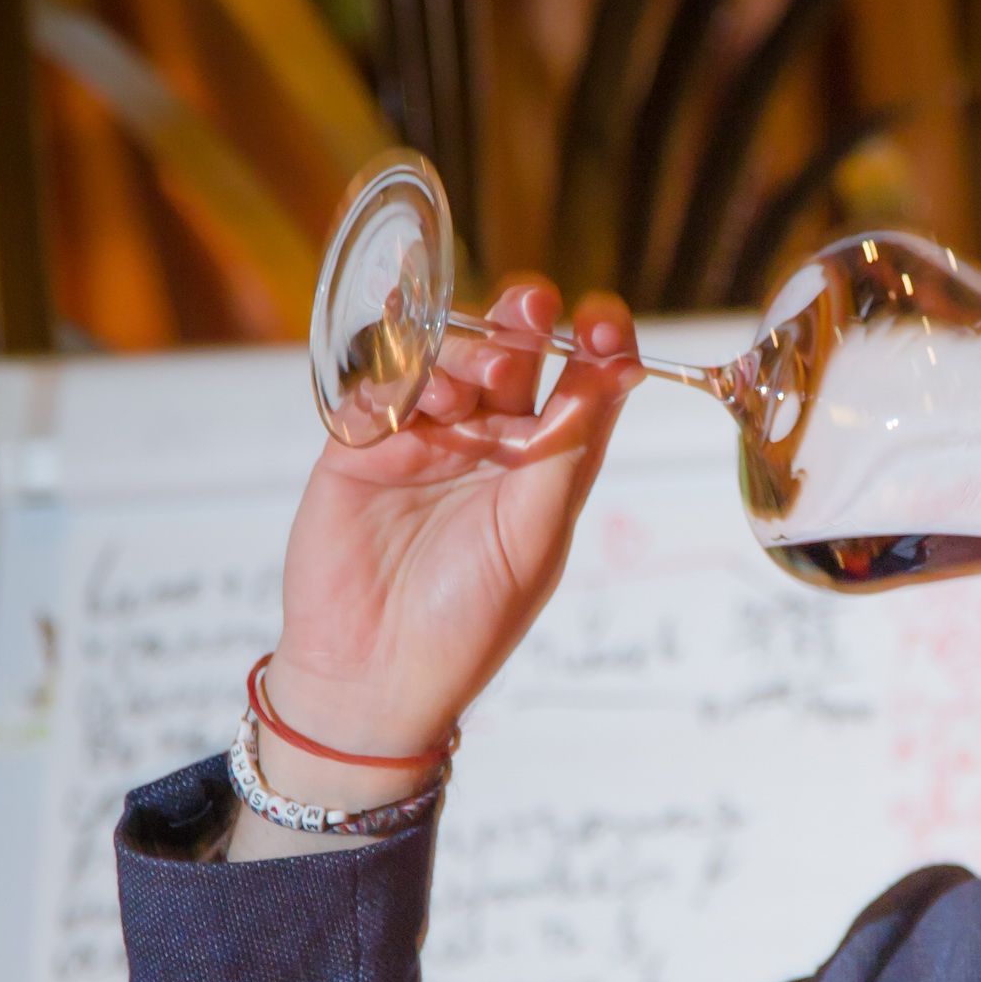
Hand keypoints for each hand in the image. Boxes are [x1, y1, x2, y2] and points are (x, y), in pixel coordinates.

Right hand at [238, 276, 637, 855]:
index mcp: (544, 470)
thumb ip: (565, 450)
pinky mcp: (361, 445)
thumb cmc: (466, 623)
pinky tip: (413, 394)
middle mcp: (488, 447)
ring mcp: (423, 441)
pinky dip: (397, 373)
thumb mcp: (532, 536)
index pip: (581, 388)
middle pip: (513, 358)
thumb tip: (619, 371)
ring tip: (476, 377)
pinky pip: (378, 384)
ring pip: (448, 361)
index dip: (597, 347)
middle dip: (524, 324)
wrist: (371, 675)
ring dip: (466, 350)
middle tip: (533, 306)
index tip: (606, 322)